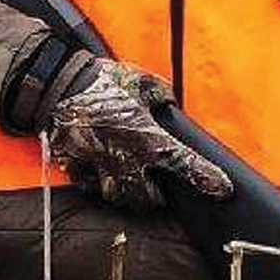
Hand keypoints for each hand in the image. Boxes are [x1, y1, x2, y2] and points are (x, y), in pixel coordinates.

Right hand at [46, 60, 234, 213]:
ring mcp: (100, 167)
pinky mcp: (77, 169)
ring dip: (130, 194)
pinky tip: (102, 170)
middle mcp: (126, 158)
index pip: (185, 164)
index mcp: (147, 137)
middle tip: (160, 187)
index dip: (207, 179)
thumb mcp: (141, 81)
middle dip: (157, 197)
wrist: (57, 86)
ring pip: (120, 197)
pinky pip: (92, 186)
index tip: (222, 189)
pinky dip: (100, 183)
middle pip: (148, 198)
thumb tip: (169, 103)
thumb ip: (160, 95)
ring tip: (133, 181)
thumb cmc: (101, 81)